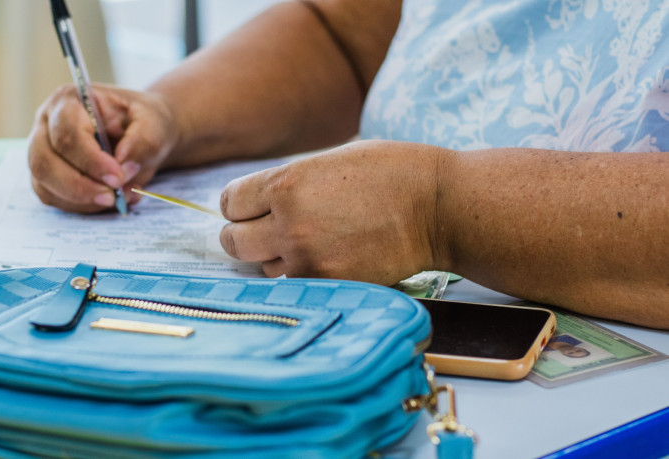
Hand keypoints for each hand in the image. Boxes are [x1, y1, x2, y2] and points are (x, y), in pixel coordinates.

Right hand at [28, 84, 178, 212]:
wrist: (143, 133)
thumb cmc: (143, 121)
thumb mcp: (154, 124)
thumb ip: (142, 143)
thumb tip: (123, 168)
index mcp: (69, 101)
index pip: (67, 134)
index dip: (90, 161)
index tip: (118, 178)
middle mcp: (47, 125)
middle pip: (44, 162)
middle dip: (79, 187)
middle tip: (113, 197)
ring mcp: (42, 152)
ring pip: (45, 185)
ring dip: (82, 200)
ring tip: (119, 197)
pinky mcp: (47, 176)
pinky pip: (54, 198)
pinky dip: (82, 206)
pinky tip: (111, 199)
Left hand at [219, 140, 448, 283]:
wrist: (439, 208)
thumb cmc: (391, 173)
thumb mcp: (329, 161)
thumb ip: (288, 183)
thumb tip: (258, 203)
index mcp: (286, 184)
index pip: (230, 203)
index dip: (241, 205)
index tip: (253, 207)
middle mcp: (289, 224)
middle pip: (233, 241)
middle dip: (245, 235)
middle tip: (268, 231)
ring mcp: (308, 260)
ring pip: (262, 267)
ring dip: (277, 257)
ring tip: (312, 242)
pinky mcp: (330, 285)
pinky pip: (296, 284)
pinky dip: (305, 275)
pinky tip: (331, 257)